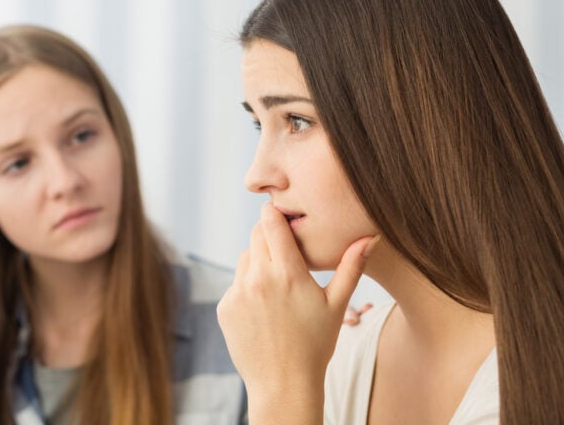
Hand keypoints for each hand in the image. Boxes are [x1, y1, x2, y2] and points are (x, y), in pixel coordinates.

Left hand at [217, 202, 377, 423]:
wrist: (284, 384)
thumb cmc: (316, 345)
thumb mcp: (337, 305)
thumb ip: (351, 267)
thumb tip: (370, 237)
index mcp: (288, 273)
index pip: (271, 223)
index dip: (275, 214)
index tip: (281, 212)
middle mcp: (259, 278)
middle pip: (256, 235)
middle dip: (268, 235)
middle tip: (284, 248)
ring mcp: (238, 293)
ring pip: (245, 258)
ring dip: (258, 261)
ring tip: (278, 284)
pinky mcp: (225, 307)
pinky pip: (235, 283)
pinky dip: (247, 286)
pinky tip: (264, 307)